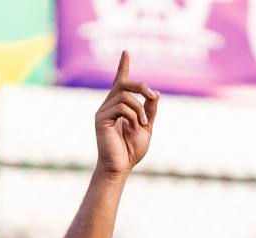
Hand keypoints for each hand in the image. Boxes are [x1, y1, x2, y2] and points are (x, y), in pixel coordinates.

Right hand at [94, 52, 158, 178]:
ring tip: (142, 123)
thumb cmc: (131, 150)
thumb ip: (149, 110)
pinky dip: (133, 114)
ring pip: (124, 95)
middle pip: (124, 83)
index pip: (119, 82)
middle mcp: (109, 106)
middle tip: (152, 96)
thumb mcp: (146, 127)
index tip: (126, 52)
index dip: (123, 66)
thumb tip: (155, 93)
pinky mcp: (100, 118)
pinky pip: (121, 106)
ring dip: (139, 107)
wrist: (120, 167)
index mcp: (119, 107)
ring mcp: (103, 111)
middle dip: (140, 86)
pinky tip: (134, 126)